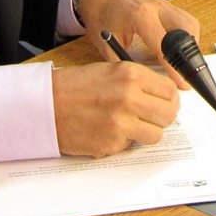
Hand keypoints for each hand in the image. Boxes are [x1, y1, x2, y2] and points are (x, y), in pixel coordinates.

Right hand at [51, 62, 179, 156]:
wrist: (45, 104)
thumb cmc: (75, 86)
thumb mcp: (110, 70)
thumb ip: (137, 81)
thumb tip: (163, 95)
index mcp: (131, 75)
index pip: (170, 90)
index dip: (170, 99)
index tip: (165, 103)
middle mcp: (129, 97)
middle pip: (169, 115)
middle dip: (163, 118)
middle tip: (152, 117)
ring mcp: (121, 123)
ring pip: (156, 134)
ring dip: (146, 132)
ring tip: (130, 125)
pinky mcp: (112, 143)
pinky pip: (131, 145)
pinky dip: (123, 141)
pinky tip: (107, 130)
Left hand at [76, 0, 200, 88]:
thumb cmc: (100, 15)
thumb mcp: (106, 43)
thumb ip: (124, 62)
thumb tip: (142, 81)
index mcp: (140, 17)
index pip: (164, 46)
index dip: (174, 68)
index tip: (182, 83)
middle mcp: (156, 7)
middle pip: (187, 30)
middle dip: (189, 54)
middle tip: (185, 72)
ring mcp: (163, 4)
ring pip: (190, 23)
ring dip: (191, 43)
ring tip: (183, 60)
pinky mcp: (166, 4)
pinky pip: (185, 19)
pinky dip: (187, 34)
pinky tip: (178, 47)